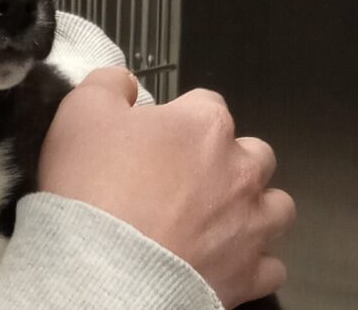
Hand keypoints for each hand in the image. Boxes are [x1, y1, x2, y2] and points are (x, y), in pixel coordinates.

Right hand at [38, 68, 294, 308]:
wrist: (105, 269)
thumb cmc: (94, 187)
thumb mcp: (81, 114)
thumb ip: (108, 85)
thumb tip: (124, 83)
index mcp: (205, 125)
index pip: (207, 105)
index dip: (180, 119)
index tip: (156, 138)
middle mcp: (240, 170)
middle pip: (254, 154)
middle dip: (228, 162)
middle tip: (186, 180)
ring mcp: (251, 225)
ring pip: (276, 207)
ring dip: (253, 209)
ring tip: (217, 221)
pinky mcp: (250, 274)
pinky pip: (271, 266)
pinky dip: (252, 262)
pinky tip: (224, 262)